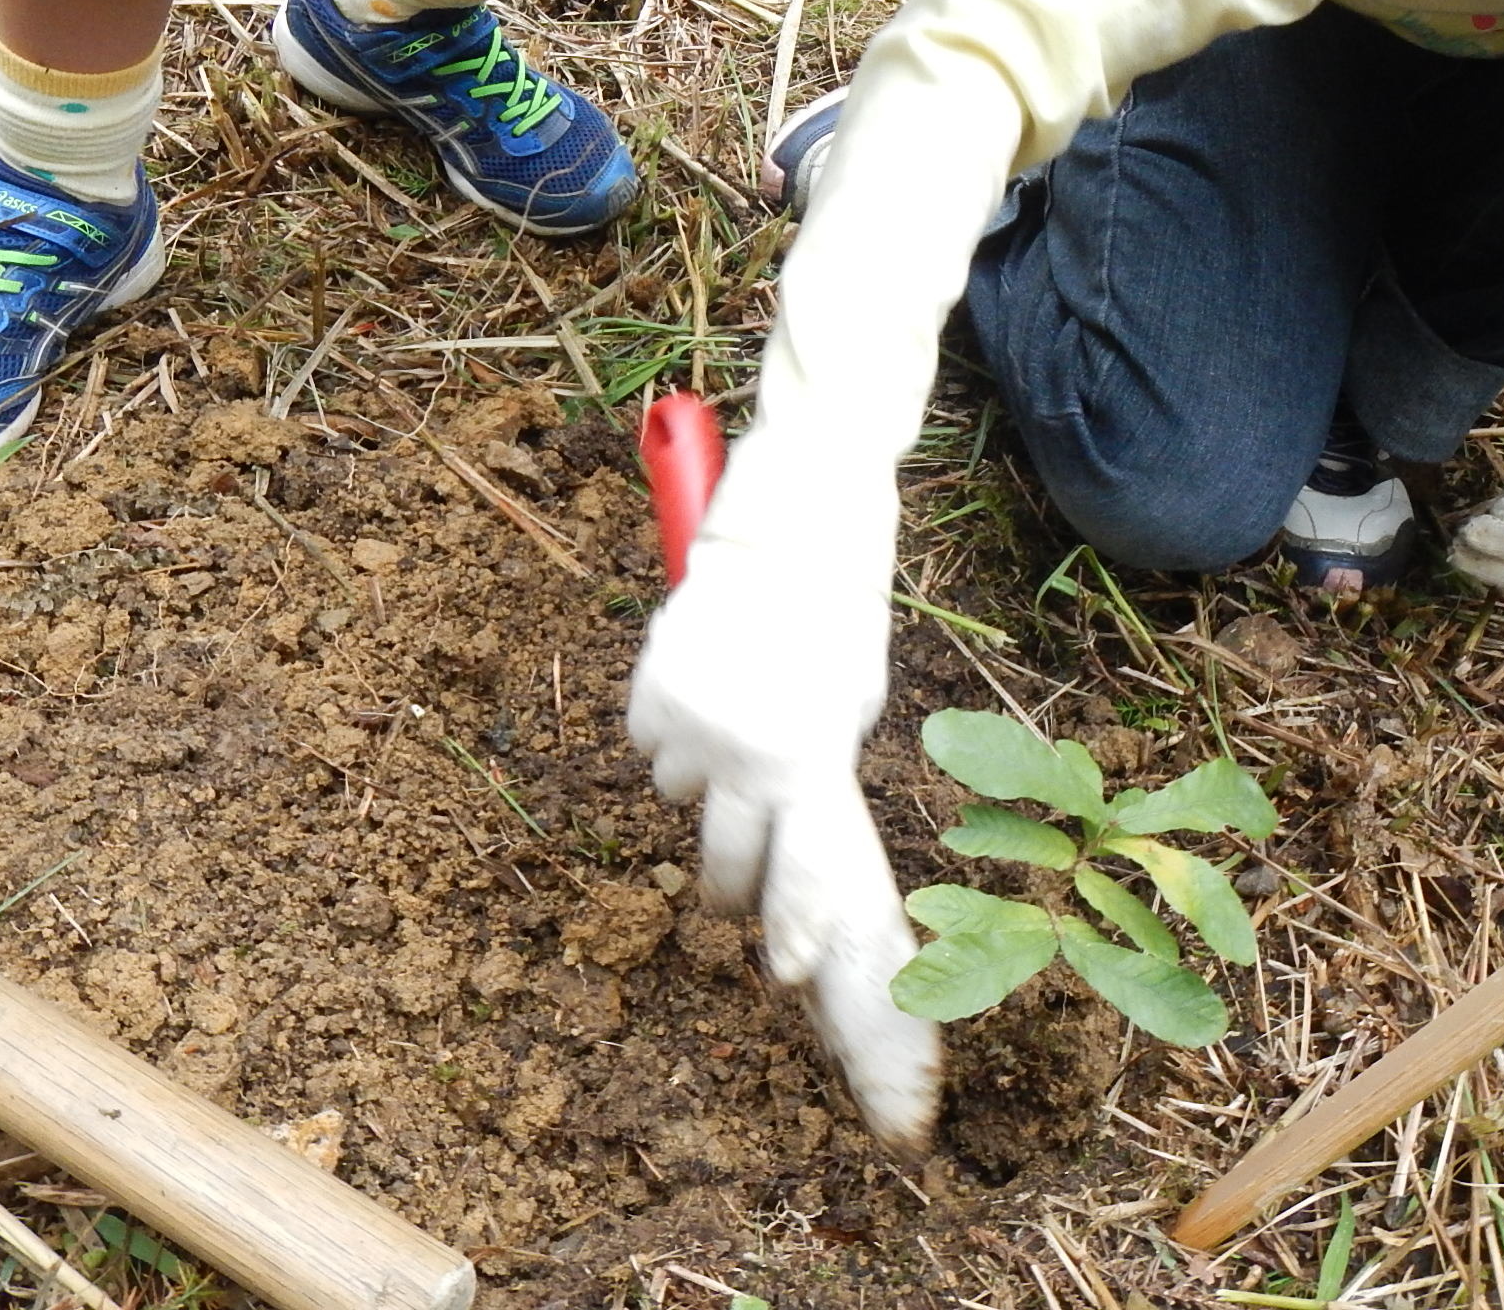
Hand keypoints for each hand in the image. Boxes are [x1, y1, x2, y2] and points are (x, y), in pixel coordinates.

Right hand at [627, 506, 940, 1149]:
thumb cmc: (835, 619)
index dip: (795, 926)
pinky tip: (704, 682)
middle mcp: (748, 753)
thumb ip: (821, 774)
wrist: (788, 530)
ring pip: (679, 796)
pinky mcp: (652, 692)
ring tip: (734, 718)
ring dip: (702, 779)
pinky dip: (671, 728)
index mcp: (812, 759)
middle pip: (728, 859)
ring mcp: (692, 726)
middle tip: (734, 894)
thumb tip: (793, 835)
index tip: (788, 973)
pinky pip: (651, 743)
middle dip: (731, 886)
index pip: (805, 867)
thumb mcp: (852, 704)